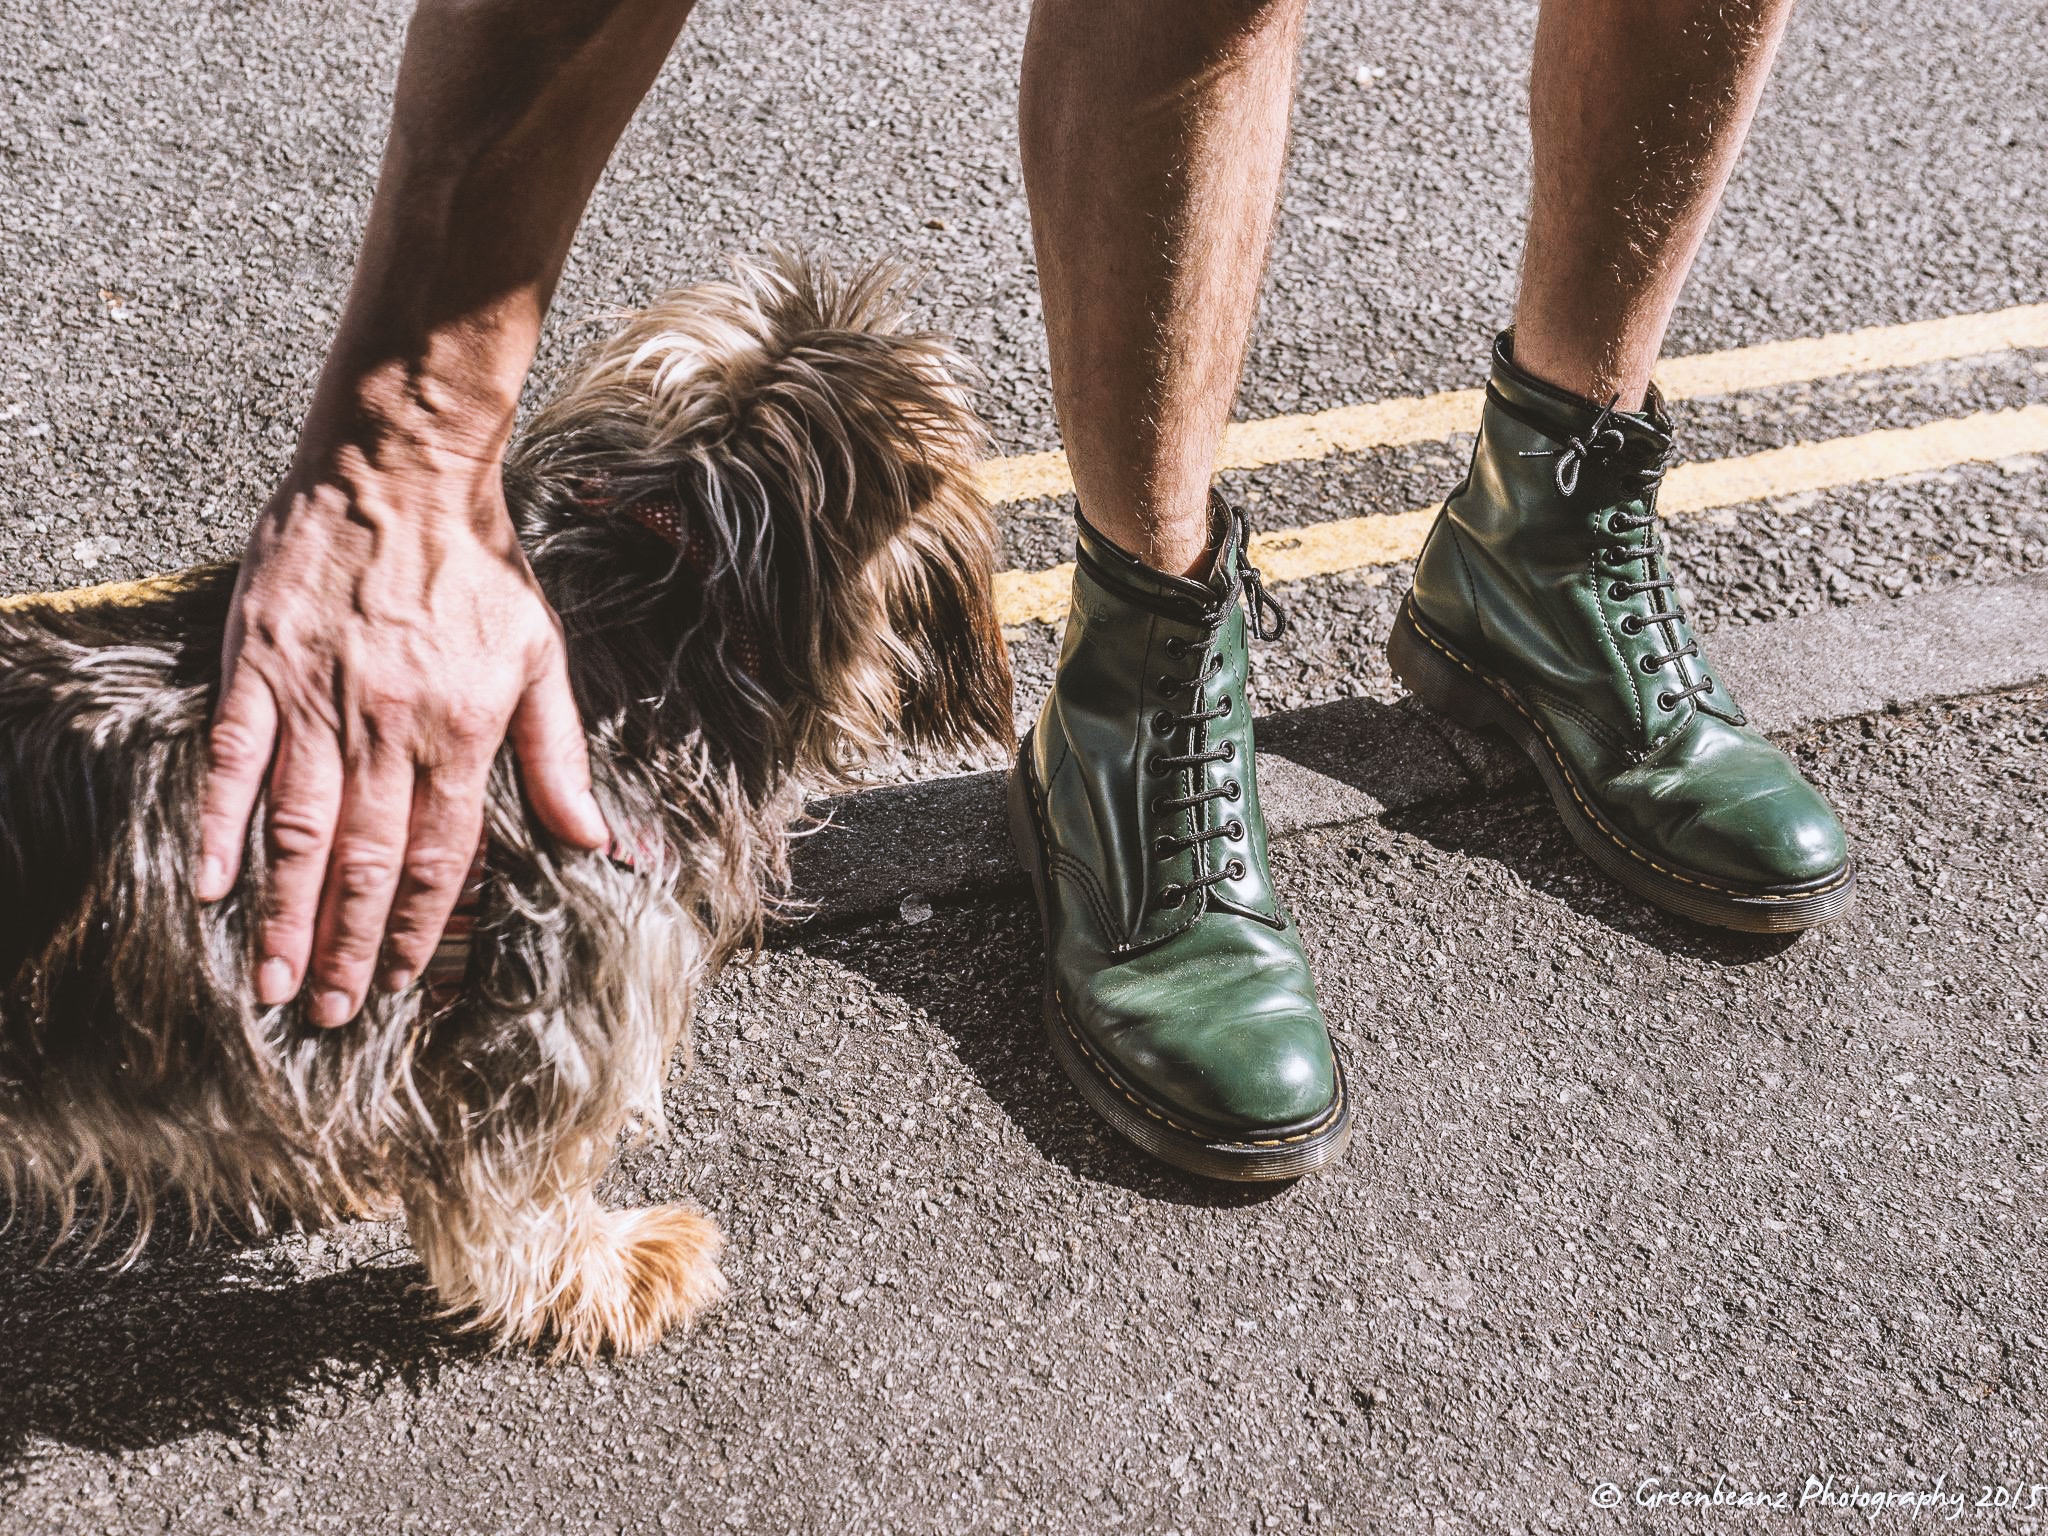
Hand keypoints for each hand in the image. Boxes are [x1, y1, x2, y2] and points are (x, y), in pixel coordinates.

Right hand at [196, 419, 609, 1025]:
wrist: (403, 470)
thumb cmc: (481, 565)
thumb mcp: (543, 657)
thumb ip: (560, 757)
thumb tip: (594, 840)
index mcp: (464, 731)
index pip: (444, 858)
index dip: (422, 928)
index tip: (403, 984)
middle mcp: (391, 727)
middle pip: (369, 862)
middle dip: (349, 946)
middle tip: (328, 1013)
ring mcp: (318, 698)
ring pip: (300, 828)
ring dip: (285, 911)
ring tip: (273, 980)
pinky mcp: (260, 665)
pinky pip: (233, 759)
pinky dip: (218, 823)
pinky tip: (207, 883)